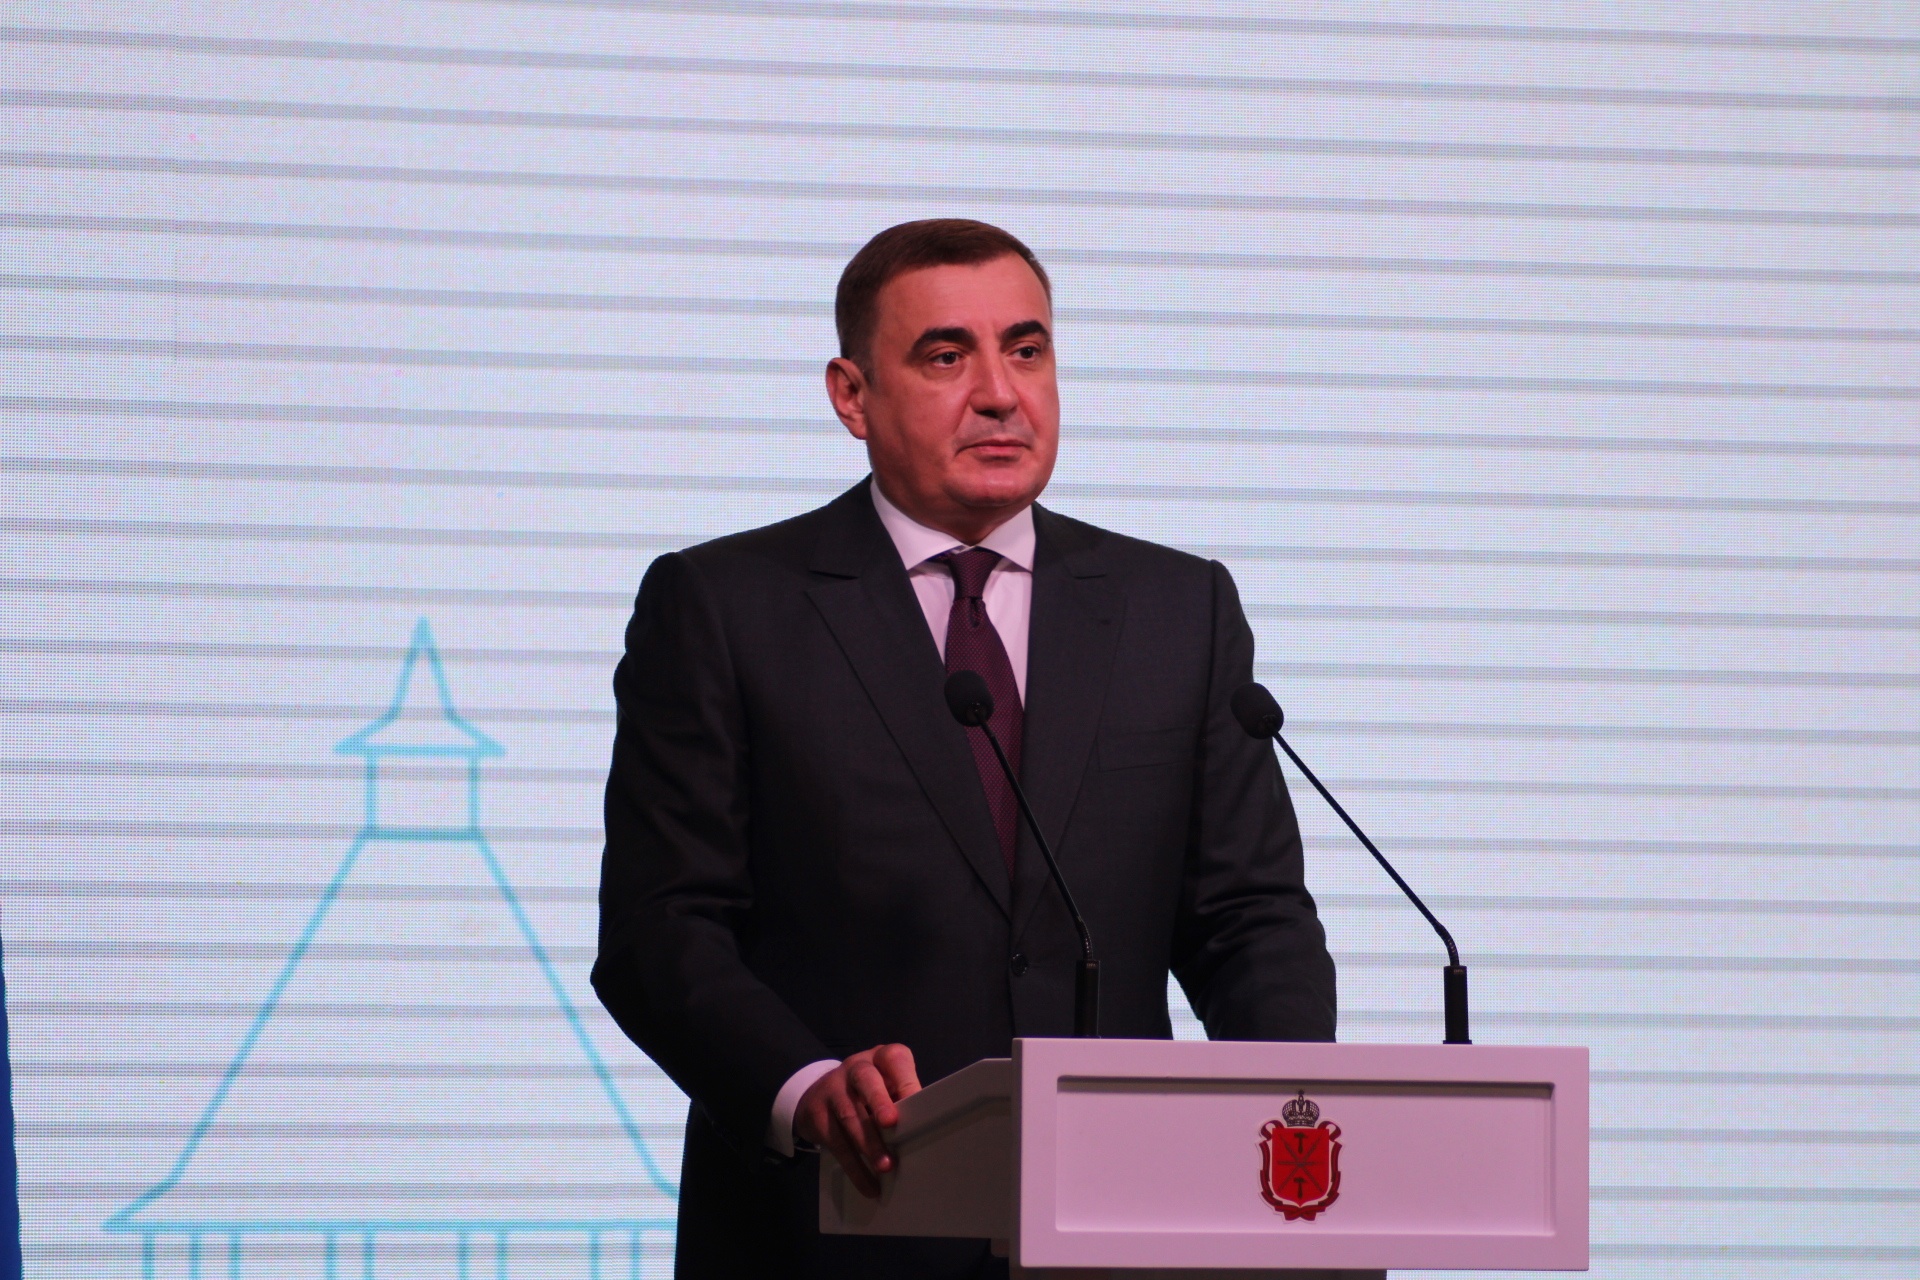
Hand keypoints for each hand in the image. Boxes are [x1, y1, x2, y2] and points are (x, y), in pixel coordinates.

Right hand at [794, 1043, 920, 1197]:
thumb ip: (901, 1099)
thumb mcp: (885, 1085)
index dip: (905, 1081)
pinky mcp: (817, 1114)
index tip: (918, 1102)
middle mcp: (855, 1068)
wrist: (817, 1094)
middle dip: (879, 1101)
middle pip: (865, 1079)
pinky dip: (854, 1167)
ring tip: (885, 1167)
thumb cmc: (868, 1092)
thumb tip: (923, 1130)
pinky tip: (868, 1184)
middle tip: (891, 1124)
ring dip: (869, 1144)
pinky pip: (836, 1142)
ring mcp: (833, 1089)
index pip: (894, 1060)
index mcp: (879, 1058)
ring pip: (849, 1115)